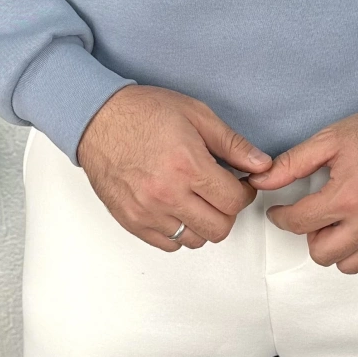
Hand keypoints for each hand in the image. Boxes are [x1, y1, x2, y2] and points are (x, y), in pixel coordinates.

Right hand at [76, 85, 272, 251]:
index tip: (240, 184)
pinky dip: (179, 232)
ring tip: (197, 200)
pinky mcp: (131, 221)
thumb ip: (232, 143)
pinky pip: (168, 244)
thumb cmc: (142, 112)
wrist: (97, 119)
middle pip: (219, 228)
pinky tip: (177, 209)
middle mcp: (167, 194)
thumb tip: (261, 163)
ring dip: (204, 223)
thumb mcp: (195, 114)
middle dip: (228, 211)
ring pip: (195, 240)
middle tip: (221, 193)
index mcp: (187, 166)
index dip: (245, 193)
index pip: (234, 201)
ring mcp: (147, 211)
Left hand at [246, 104, 357, 276]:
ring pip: (348, 265)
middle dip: (311, 234)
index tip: (281, 212)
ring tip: (341, 221)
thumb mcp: (330, 140)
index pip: (298, 223)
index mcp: (346, 197)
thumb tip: (261, 180)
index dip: (281, 217)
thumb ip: (291, 164)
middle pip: (321, 253)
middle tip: (317, 214)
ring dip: (338, 247)